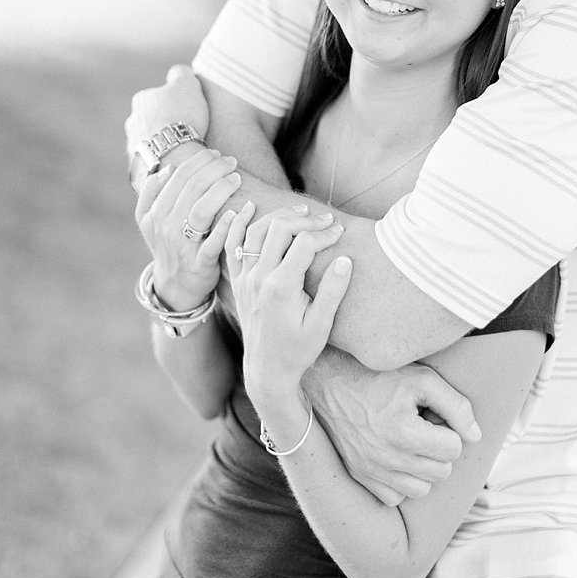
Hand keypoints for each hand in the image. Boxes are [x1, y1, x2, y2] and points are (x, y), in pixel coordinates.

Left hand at [126, 64, 210, 156]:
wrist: (172, 154)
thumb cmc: (181, 116)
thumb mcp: (186, 84)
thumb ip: (181, 74)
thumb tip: (178, 72)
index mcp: (141, 100)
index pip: (158, 97)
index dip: (176, 104)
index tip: (188, 113)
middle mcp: (131, 122)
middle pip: (151, 120)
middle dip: (165, 125)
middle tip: (184, 132)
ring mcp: (133, 145)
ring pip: (149, 141)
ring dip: (161, 144)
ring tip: (180, 150)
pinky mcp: (137, 166)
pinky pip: (151, 160)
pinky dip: (160, 160)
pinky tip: (173, 163)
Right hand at [136, 149, 244, 312]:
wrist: (175, 285)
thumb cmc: (167, 244)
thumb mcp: (148, 220)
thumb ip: (151, 192)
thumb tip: (167, 168)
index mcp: (154, 212)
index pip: (178, 176)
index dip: (199, 161)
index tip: (216, 154)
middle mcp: (165, 227)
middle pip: (191, 188)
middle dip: (214, 169)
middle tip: (231, 162)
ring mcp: (182, 246)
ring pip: (201, 210)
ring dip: (221, 190)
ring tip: (236, 178)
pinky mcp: (200, 264)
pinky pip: (212, 242)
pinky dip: (225, 226)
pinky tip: (236, 212)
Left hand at [228, 207, 348, 398]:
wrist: (267, 369)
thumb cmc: (297, 350)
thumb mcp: (321, 325)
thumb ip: (332, 291)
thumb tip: (344, 259)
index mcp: (281, 287)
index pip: (304, 243)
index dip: (325, 233)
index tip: (340, 232)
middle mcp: (258, 277)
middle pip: (279, 229)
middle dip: (304, 218)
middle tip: (325, 218)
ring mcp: (244, 277)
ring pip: (255, 231)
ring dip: (278, 215)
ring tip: (300, 210)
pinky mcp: (237, 280)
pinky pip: (232, 244)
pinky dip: (239, 223)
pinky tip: (250, 208)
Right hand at [304, 351, 480, 505]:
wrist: (327, 380)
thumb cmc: (377, 375)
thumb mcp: (421, 378)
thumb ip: (456, 405)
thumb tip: (475, 436)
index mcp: (404, 432)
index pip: (454, 448)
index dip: (449, 429)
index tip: (433, 415)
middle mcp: (386, 457)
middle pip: (441, 471)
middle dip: (438, 449)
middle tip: (423, 427)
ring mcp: (370, 469)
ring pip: (420, 490)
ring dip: (423, 470)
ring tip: (411, 445)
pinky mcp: (358, 475)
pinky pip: (393, 497)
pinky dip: (400, 483)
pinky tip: (395, 459)